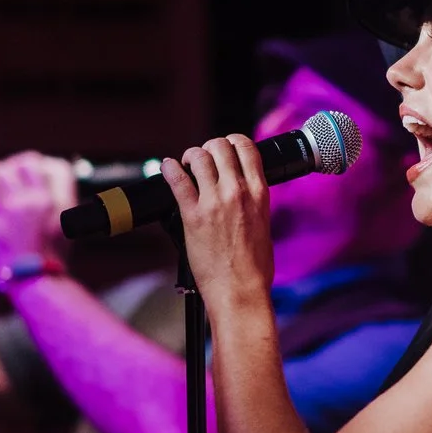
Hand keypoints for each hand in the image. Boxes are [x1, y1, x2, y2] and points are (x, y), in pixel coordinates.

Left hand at [0, 149, 75, 288]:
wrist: (34, 280)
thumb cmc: (47, 263)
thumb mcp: (63, 232)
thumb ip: (54, 210)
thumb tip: (43, 198)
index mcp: (64, 203)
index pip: (59, 167)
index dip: (45, 165)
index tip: (35, 171)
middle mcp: (44, 198)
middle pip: (30, 162)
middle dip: (18, 164)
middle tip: (9, 174)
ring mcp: (22, 202)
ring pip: (7, 169)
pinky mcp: (0, 210)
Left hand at [159, 135, 274, 311]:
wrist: (241, 291)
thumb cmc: (255, 268)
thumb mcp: (264, 225)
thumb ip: (253, 203)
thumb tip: (242, 194)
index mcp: (260, 193)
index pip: (246, 147)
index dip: (233, 141)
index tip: (226, 147)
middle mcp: (238, 191)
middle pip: (220, 146)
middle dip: (209, 147)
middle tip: (203, 158)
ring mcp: (214, 201)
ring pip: (199, 157)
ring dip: (191, 156)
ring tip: (187, 164)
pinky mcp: (193, 215)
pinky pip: (177, 180)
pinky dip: (169, 169)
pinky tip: (167, 168)